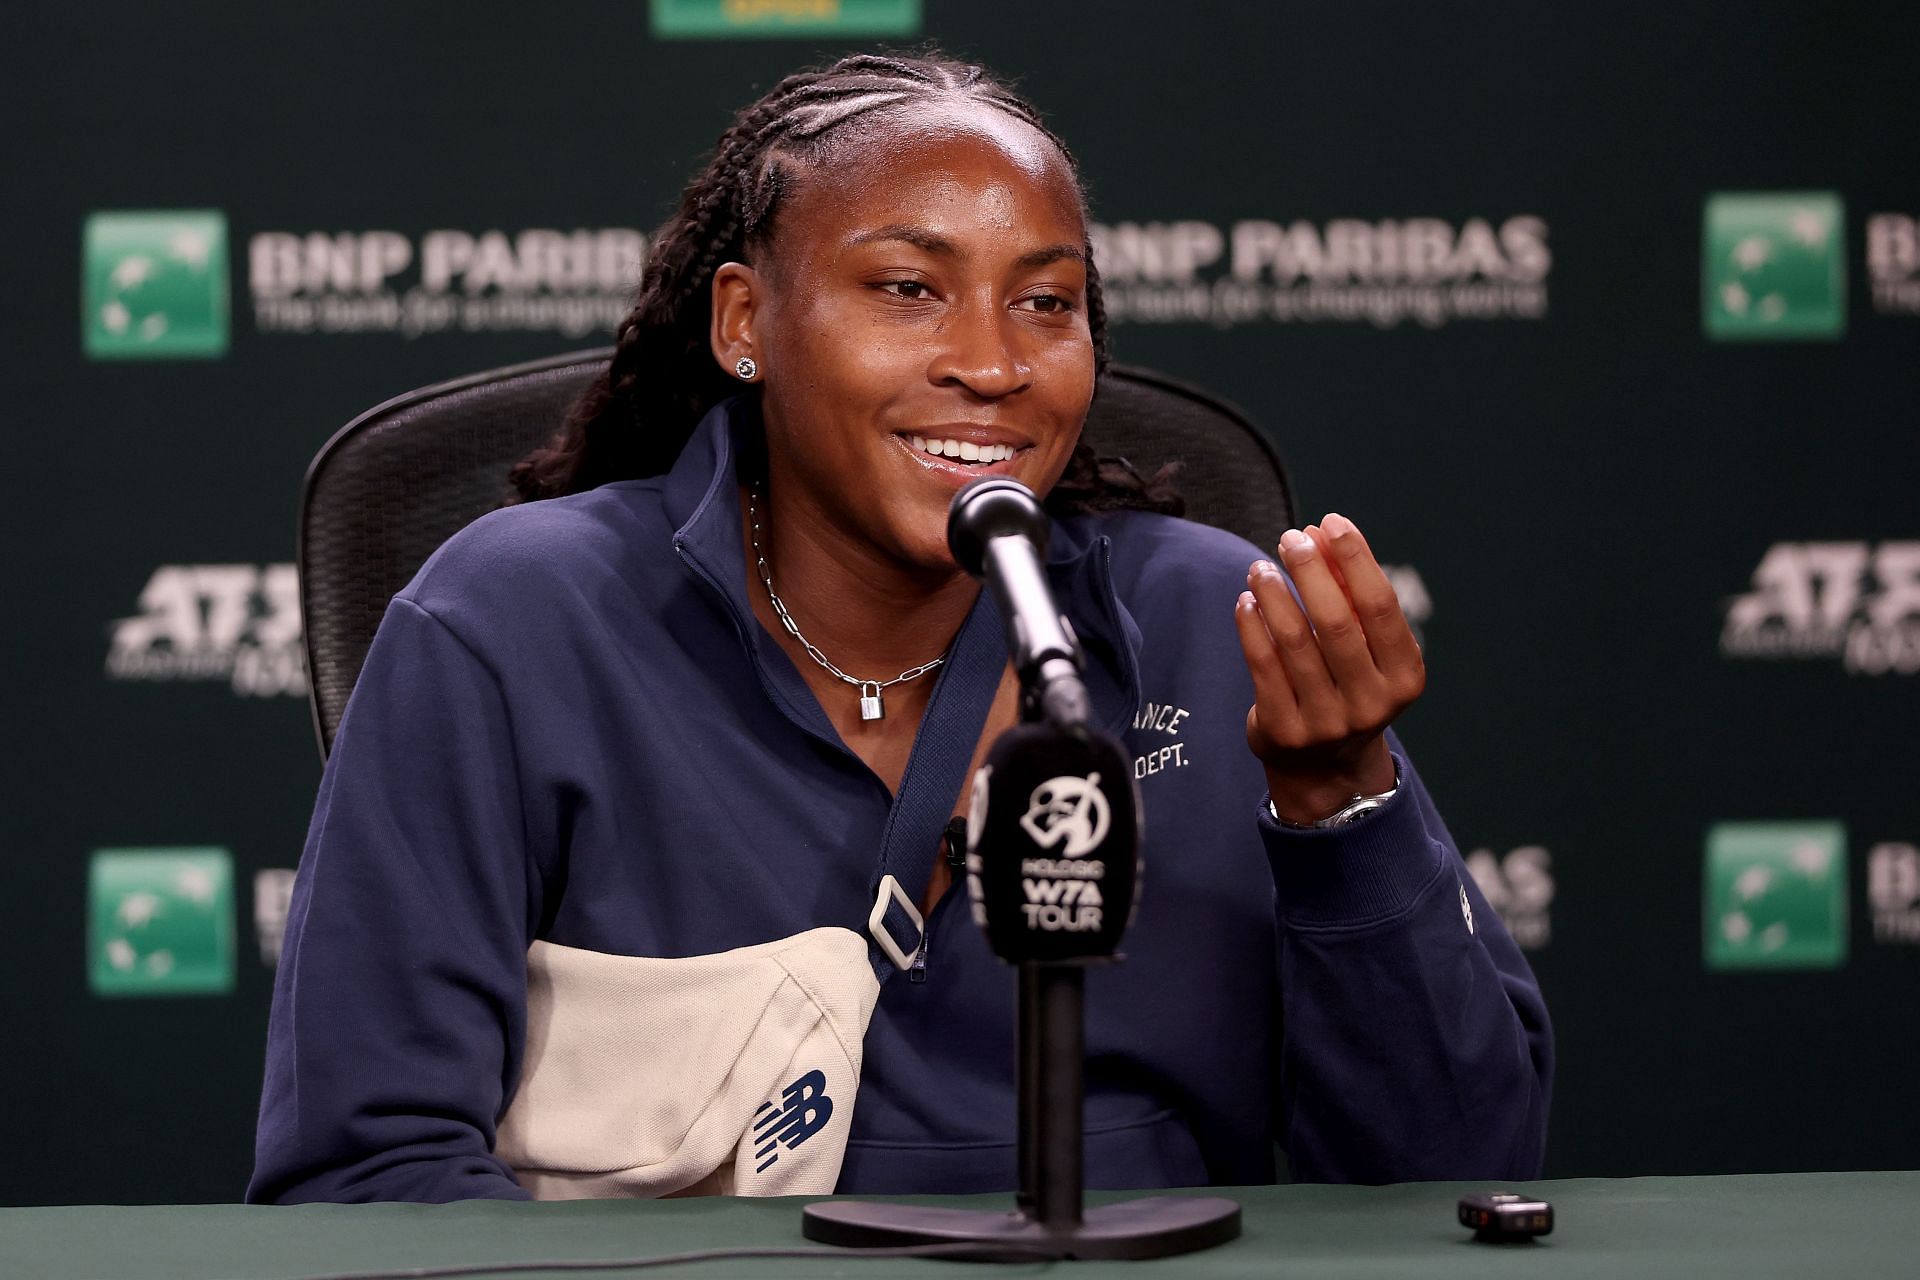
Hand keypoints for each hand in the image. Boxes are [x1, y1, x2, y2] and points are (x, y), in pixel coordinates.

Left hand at [1235, 513, 1425, 823]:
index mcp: (1404, 678)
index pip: (1380, 606)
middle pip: (1337, 622)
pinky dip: (1252, 625)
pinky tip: (1247, 600)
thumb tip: (1323, 533)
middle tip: (1290, 537)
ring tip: (1260, 567)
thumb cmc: (1347, 685)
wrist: (1324, 766)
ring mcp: (1326, 722)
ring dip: (1274, 594)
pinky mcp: (1285, 731)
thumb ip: (1350, 595)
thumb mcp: (1365, 649)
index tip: (1330, 522)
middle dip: (1310, 571)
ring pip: (1294, 641)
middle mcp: (1371, 704)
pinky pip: (1262, 664)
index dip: (1355, 558)